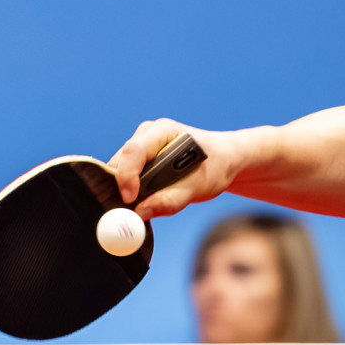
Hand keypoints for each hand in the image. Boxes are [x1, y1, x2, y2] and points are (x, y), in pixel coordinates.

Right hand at [109, 119, 247, 218]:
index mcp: (164, 131)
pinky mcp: (140, 159)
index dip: (127, 176)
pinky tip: (141, 202)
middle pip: (122, 160)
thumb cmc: (214, 166)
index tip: (130, 199)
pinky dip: (129, 190)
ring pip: (120, 169)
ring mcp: (142, 145)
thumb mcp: (199, 185)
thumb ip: (171, 200)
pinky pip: (125, 175)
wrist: (224, 159)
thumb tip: (141, 212)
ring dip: (124, 189)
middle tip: (125, 211)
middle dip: (120, 186)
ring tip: (137, 207)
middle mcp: (148, 134)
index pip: (135, 151)